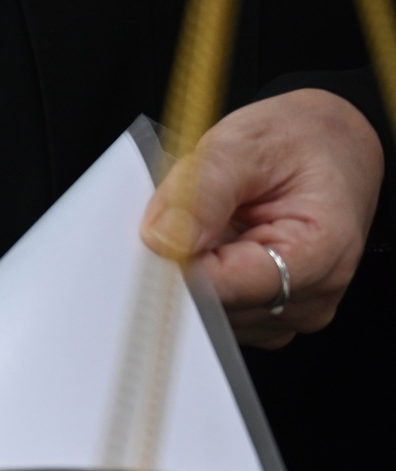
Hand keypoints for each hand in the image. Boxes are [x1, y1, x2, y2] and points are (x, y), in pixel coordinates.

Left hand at [142, 88, 382, 348]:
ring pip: (204, 317)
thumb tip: (162, 239)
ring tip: (204, 228)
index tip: (149, 242)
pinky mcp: (264, 317)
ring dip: (187, 274)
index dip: (176, 268)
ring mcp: (286, 314)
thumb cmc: (300, 143)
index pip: (224, 288)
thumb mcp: (249, 143)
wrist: (331, 149)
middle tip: (174, 221)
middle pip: (211, 309)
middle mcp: (309, 297)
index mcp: (319, 254)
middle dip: (178, 269)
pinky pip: (210, 315)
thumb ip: (206, 190)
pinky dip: (196, 282)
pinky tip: (208, 248)